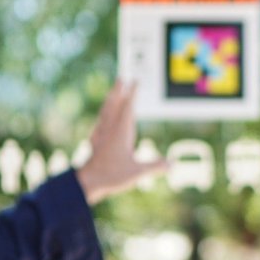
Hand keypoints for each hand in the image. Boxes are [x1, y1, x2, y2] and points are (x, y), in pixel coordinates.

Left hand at [76, 79, 166, 204]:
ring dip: (110, 100)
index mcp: (121, 132)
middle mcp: (110, 129)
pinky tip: (102, 117)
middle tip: (121, 78)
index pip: (128, 108)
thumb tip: (172, 164)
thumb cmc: (111, 176)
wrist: (86, 182)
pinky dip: (104, 114)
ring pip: (105, 112)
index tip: (136, 81)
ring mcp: (101, 134)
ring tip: (112, 92)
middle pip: (114, 105)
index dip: (133, 94)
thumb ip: (155, 166)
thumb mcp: (137, 172)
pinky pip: (100, 122)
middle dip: (118, 91)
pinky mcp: (95, 142)